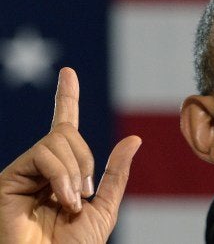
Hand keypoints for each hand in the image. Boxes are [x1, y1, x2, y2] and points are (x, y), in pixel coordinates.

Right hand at [0, 67, 140, 242]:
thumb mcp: (105, 207)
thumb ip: (116, 173)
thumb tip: (134, 139)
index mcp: (65, 172)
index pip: (65, 127)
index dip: (67, 99)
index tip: (68, 73)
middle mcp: (41, 168)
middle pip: (67, 132)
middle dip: (86, 160)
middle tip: (83, 195)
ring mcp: (24, 173)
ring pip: (57, 140)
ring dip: (76, 171)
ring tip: (72, 203)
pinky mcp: (10, 179)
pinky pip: (43, 153)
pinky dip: (62, 175)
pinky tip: (62, 200)